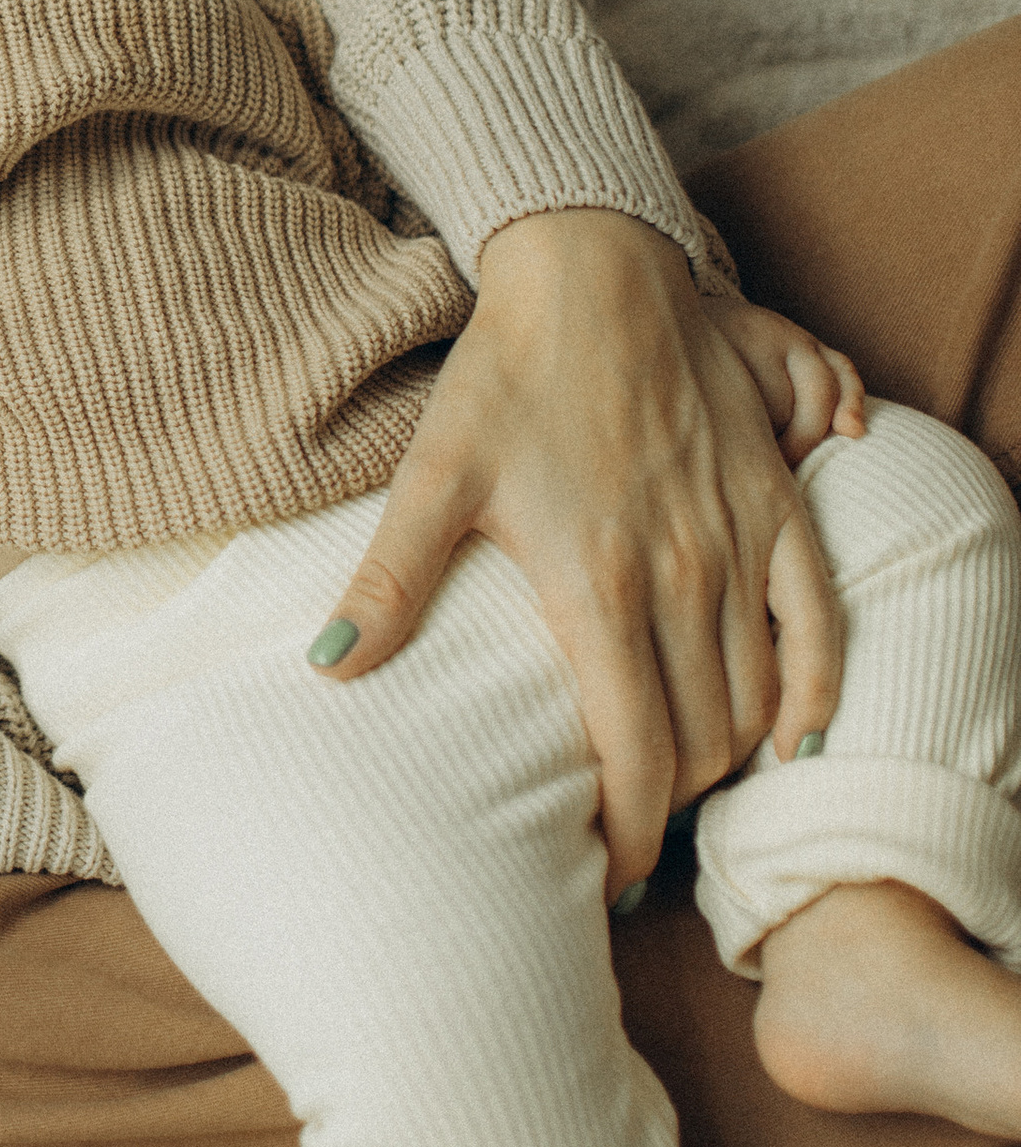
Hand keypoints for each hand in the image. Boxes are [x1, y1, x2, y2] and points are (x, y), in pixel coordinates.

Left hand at [311, 212, 844, 897]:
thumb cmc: (507, 374)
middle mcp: (680, 573)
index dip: (628, 834)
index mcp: (595, 582)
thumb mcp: (432, 476)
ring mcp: (738, 538)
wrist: (594, 270)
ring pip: (756, 695)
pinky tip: (793, 741)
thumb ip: (386, 582)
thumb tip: (326, 670)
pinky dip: (815, 691)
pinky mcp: (778, 502)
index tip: (607, 876)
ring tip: (681, 791)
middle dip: (670, 809)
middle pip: (699, 741)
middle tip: (631, 843)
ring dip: (726, 760)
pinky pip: (820, 619)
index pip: (633, 752)